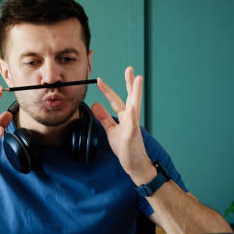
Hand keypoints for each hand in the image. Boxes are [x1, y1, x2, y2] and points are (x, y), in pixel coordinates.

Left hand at [91, 67, 155, 185]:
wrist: (135, 164)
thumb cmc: (125, 147)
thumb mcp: (111, 130)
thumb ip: (104, 117)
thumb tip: (95, 104)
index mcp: (125, 117)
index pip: (115, 100)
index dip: (107, 90)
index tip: (99, 80)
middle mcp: (131, 118)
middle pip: (130, 97)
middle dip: (130, 83)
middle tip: (130, 69)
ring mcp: (133, 126)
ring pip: (135, 106)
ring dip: (136, 92)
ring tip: (138, 79)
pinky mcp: (132, 135)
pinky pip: (133, 124)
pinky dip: (132, 114)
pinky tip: (132, 106)